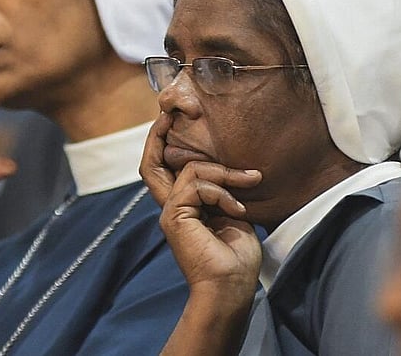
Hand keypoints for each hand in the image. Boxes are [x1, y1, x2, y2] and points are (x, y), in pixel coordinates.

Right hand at [140, 112, 262, 294]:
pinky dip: (221, 191)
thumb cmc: (237, 259)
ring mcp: (171, 213)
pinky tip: (238, 210)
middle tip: (169, 112)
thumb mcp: (235, 214)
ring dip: (224, 173)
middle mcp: (172, 208)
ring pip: (190, 170)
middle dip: (157, 135)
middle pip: (151, 165)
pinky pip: (196, 185)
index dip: (166, 143)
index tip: (179, 119)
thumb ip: (227, 191)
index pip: (167, 169)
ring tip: (249, 182)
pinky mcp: (175, 217)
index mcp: (185, 208)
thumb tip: (237, 172)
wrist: (231, 289)